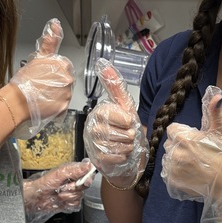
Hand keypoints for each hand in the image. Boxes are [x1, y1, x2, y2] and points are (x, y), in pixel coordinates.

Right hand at [10, 19, 73, 136]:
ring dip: (56, 94)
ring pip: (65, 93)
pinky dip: (55, 106)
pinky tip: (44, 104)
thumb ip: (50, 42)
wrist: (16, 101)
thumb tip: (56, 23)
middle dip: (55, 83)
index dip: (53, 71)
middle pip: (66, 80)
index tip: (44, 76)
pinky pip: (62, 106)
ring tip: (41, 96)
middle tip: (41, 86)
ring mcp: (66, 93)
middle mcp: (67, 78)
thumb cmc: (23, 81)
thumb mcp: (37, 58)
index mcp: (62, 64)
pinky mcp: (63, 107)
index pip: (64, 66)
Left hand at [23, 159, 93, 222]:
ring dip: (68, 196)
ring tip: (58, 194)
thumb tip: (88, 165)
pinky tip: (60, 201)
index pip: (88, 173)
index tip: (83, 181)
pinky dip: (67, 204)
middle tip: (64, 187)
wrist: (36, 197)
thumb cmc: (44, 184)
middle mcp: (74, 182)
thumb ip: (74, 170)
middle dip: (74, 188)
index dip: (87, 177)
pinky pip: (76, 204)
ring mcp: (72, 192)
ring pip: (80, 196)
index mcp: (73, 172)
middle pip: (85, 186)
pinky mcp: (70, 202)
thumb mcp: (59, 174)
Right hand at [83, 61, 147, 188]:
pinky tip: (122, 153)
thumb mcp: (124, 105)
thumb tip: (103, 64)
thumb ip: (115, 86)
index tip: (128, 122)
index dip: (125, 120)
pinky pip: (115, 156)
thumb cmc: (126, 131)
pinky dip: (124, 156)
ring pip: (117, 145)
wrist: (127, 155)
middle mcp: (92, 127)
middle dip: (129, 135)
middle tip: (128, 136)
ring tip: (126, 144)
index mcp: (98, 112)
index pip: (110, 114)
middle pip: (117, 132)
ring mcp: (93, 144)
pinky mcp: (96, 159)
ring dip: (128, 146)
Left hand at [162, 86, 221, 222]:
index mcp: (184, 138)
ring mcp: (172, 169)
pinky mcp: (172, 182)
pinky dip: (176, 172)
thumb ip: (216, 112)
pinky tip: (191, 173)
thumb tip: (216, 96)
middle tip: (198, 153)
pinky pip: (168, 172)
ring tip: (195, 164)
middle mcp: (175, 153)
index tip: (197, 140)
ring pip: (169, 158)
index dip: (185, 133)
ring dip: (178, 159)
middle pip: (170, 143)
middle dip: (181, 146)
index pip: (173, 129)